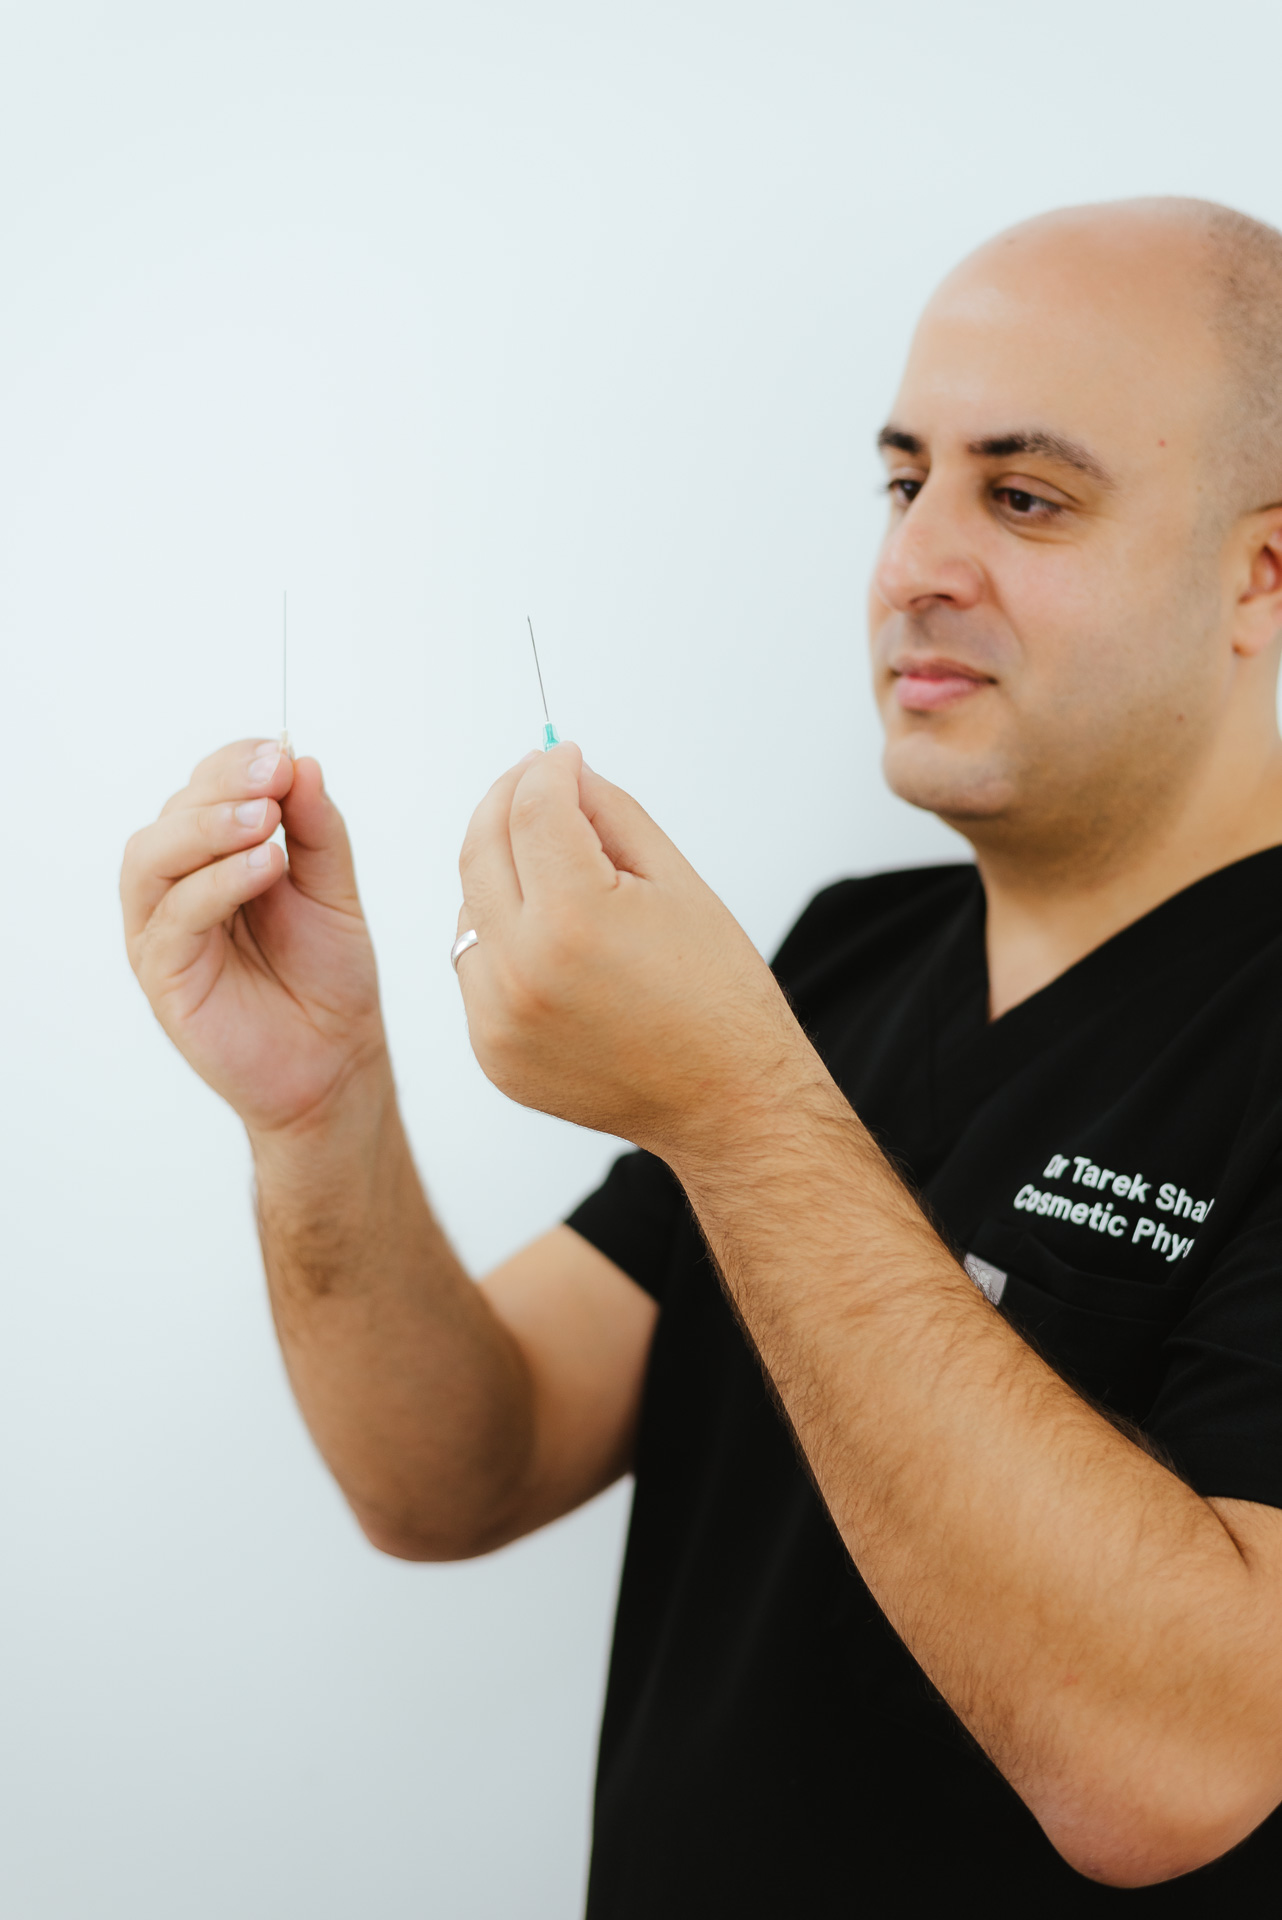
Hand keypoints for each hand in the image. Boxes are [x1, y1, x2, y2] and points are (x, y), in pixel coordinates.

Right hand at [121, 739, 386, 1140]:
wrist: (337, 1063)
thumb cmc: (329, 980)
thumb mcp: (334, 890)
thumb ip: (318, 830)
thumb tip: (302, 762)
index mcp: (213, 861)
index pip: (203, 791)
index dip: (235, 764)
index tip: (281, 753)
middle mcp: (178, 890)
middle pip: (171, 816)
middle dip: (221, 787)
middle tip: (272, 776)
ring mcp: (164, 933)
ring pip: (153, 859)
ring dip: (207, 828)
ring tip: (265, 820)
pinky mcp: (164, 976)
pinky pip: (174, 918)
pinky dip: (217, 883)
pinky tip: (266, 865)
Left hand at [455, 744, 806, 1159]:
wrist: (726, 1101)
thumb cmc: (717, 997)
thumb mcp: (676, 881)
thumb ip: (610, 814)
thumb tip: (562, 773)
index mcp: (573, 919)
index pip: (532, 809)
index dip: (547, 769)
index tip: (560, 756)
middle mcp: (520, 971)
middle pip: (479, 850)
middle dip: (504, 802)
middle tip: (531, 781)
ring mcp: (498, 1019)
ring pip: (468, 910)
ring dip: (500, 876)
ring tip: (555, 875)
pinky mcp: (492, 1053)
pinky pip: (476, 970)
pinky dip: (502, 941)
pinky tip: (552, 943)